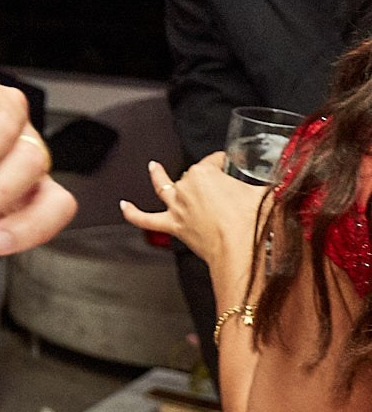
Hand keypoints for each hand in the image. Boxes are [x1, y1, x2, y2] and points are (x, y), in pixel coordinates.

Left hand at [120, 153, 263, 273]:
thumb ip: (273, 185)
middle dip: (205, 178)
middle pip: (193, 177)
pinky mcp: (174, 227)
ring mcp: (178, 208)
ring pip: (163, 188)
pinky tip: (123, 205)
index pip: (214, 160)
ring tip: (153, 166)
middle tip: (221, 185)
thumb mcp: (268, 194)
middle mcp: (186, 187)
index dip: (223, 160)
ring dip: (157, 176)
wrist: (242, 251)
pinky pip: (146, 220)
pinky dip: (132, 213)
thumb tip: (289, 183)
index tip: (231, 162)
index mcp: (205, 173)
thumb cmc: (255, 221)